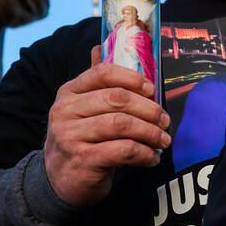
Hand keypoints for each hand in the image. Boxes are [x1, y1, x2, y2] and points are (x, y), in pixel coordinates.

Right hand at [44, 47, 170, 206]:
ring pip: (122, 125)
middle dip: (149, 109)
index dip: (133, 78)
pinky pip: (124, 151)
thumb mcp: (84, 109)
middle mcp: (65, 111)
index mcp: (69, 92)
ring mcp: (71, 136)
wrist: (60, 179)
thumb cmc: (82, 139)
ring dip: (151, 133)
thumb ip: (97, 83)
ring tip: (163, 140)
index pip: (103, 73)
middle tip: (165, 120)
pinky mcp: (82, 160)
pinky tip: (152, 158)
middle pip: (118, 99)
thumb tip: (102, 46)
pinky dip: (145, 154)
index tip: (152, 90)